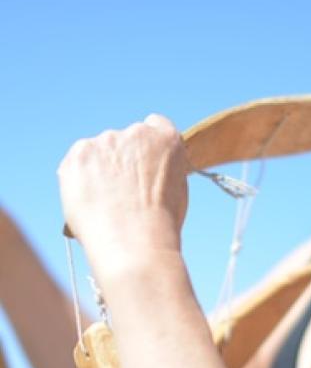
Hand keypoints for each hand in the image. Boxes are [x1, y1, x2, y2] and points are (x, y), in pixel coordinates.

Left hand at [57, 114, 188, 273]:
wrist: (135, 242)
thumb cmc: (161, 225)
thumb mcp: (177, 190)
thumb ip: (162, 170)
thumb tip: (148, 172)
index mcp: (165, 138)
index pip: (155, 124)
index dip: (148, 146)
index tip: (144, 164)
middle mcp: (134, 133)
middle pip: (123, 141)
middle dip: (121, 161)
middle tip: (123, 194)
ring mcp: (104, 142)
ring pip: (97, 153)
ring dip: (99, 171)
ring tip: (107, 205)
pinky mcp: (77, 156)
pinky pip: (76, 164)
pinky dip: (80, 180)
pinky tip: (92, 203)